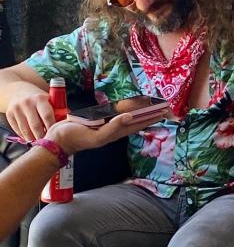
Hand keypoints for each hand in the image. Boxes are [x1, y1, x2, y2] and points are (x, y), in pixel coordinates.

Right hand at [5, 85, 56, 140]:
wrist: (18, 91)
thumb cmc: (38, 98)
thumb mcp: (49, 99)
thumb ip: (58, 109)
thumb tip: (69, 122)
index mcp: (40, 99)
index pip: (47, 115)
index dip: (52, 127)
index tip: (56, 135)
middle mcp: (27, 103)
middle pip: (35, 125)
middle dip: (43, 136)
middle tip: (48, 143)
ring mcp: (16, 109)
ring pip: (25, 130)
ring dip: (34, 139)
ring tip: (40, 143)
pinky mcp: (9, 115)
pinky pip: (18, 130)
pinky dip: (25, 136)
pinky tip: (31, 138)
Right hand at [44, 109, 168, 154]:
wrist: (57, 140)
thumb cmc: (76, 139)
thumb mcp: (97, 136)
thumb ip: (113, 127)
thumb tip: (130, 117)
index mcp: (116, 132)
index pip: (138, 124)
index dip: (151, 118)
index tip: (164, 112)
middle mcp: (113, 128)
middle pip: (136, 120)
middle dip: (149, 115)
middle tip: (163, 107)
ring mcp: (105, 124)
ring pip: (126, 116)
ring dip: (138, 111)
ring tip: (150, 105)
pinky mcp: (96, 119)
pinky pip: (114, 113)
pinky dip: (124, 109)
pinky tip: (127, 106)